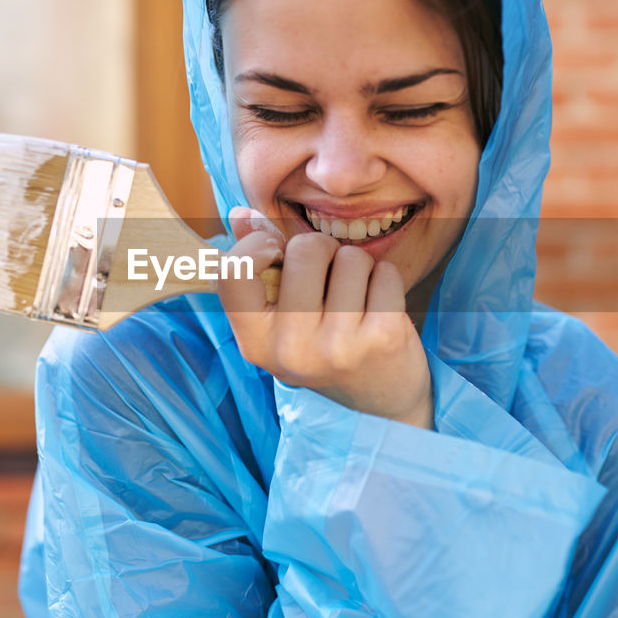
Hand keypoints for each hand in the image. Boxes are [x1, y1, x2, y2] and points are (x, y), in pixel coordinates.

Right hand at [218, 207, 432, 428]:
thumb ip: (257, 263)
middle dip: (322, 251)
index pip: (232, 272)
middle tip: (328, 281)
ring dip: (357, 266)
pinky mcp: (382, 339)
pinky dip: (385, 280)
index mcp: (255, 343)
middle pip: (306, 250)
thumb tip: (241, 213)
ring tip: (356, 298)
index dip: (257, 246)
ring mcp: (337, 347)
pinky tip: (380, 307)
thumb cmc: (323, 346)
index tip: (277, 252)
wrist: (380, 404)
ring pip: (350, 257)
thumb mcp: (281, 316)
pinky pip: (384, 272)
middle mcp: (291, 350)